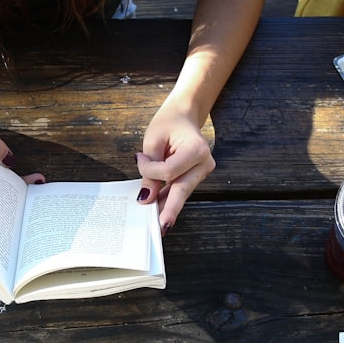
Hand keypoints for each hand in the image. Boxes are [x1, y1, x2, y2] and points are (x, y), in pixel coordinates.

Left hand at [136, 102, 214, 233]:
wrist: (184, 115)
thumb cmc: (169, 123)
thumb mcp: (153, 141)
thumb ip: (150, 169)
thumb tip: (147, 197)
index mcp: (196, 149)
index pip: (169, 171)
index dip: (150, 171)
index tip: (139, 159)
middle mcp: (204, 163)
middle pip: (182, 189)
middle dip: (169, 209)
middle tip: (160, 227)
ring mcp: (203, 171)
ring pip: (182, 193)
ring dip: (167, 205)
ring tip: (155, 223)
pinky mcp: (197, 176)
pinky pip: (181, 189)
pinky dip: (169, 198)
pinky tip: (160, 209)